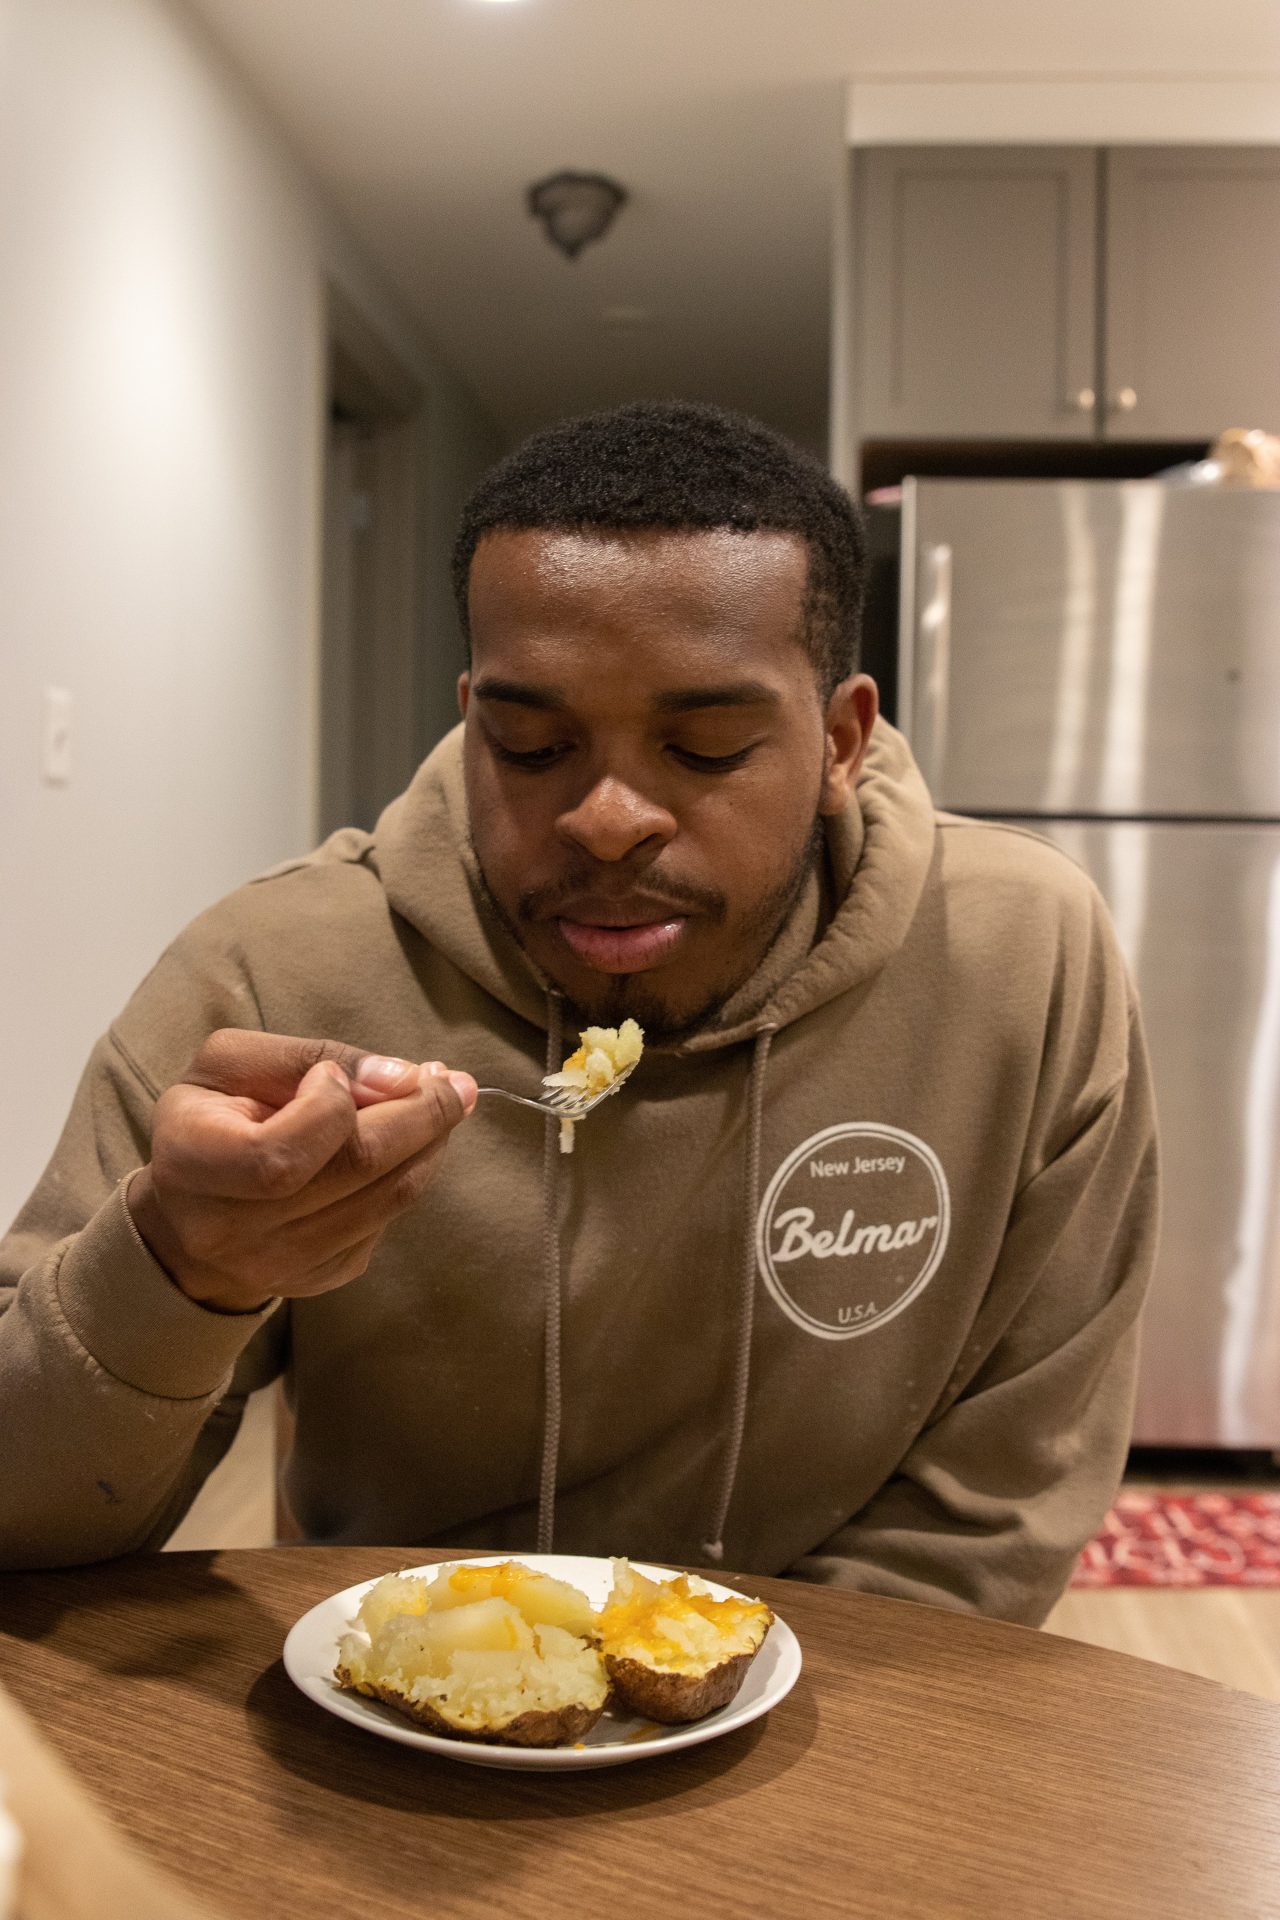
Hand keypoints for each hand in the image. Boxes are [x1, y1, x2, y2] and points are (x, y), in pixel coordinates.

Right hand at [127, 1030, 476, 1312]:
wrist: (189, 1216)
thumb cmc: (210, 1121)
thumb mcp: (230, 1066)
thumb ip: (308, 1057)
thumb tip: (401, 1078)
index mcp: (193, 1167)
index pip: (282, 1155)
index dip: (329, 1107)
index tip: (332, 1075)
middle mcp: (231, 1232)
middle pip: (354, 1172)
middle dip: (418, 1115)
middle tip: (453, 1081)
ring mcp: (279, 1266)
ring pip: (387, 1199)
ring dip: (431, 1142)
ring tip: (445, 1099)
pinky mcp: (320, 1279)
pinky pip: (386, 1220)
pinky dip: (412, 1173)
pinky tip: (412, 1141)